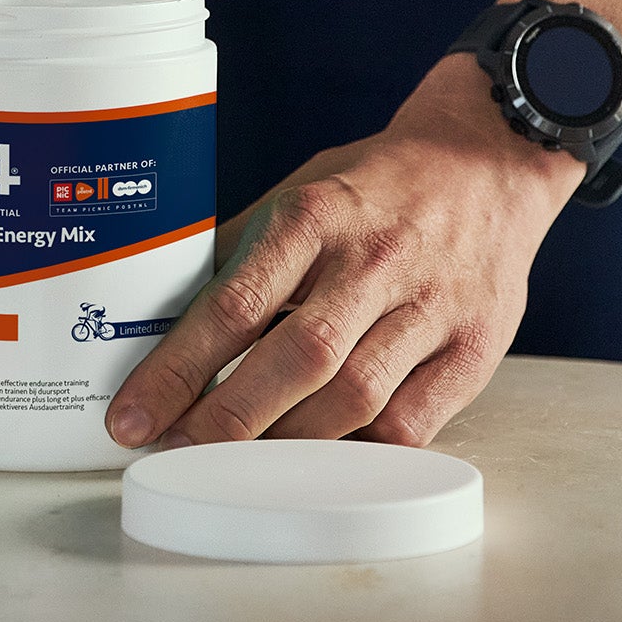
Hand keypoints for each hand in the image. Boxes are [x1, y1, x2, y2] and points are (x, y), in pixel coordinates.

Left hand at [105, 60, 583, 449]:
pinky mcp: (477, 346)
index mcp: (319, 215)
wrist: (490, 161)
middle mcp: (377, 261)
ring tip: (242, 459)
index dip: (177, 369)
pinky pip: (413, 423)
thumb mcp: (303, 189)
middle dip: (226, 419)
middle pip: (297, 358)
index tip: (131, 417)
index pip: (235, 303)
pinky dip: (361, 449)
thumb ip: (242, 251)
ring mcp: (434, 306)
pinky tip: (324, 454)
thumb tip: (163, 322)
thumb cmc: (380, 186)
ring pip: (356, 399)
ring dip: (288, 444)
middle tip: (177, 450)